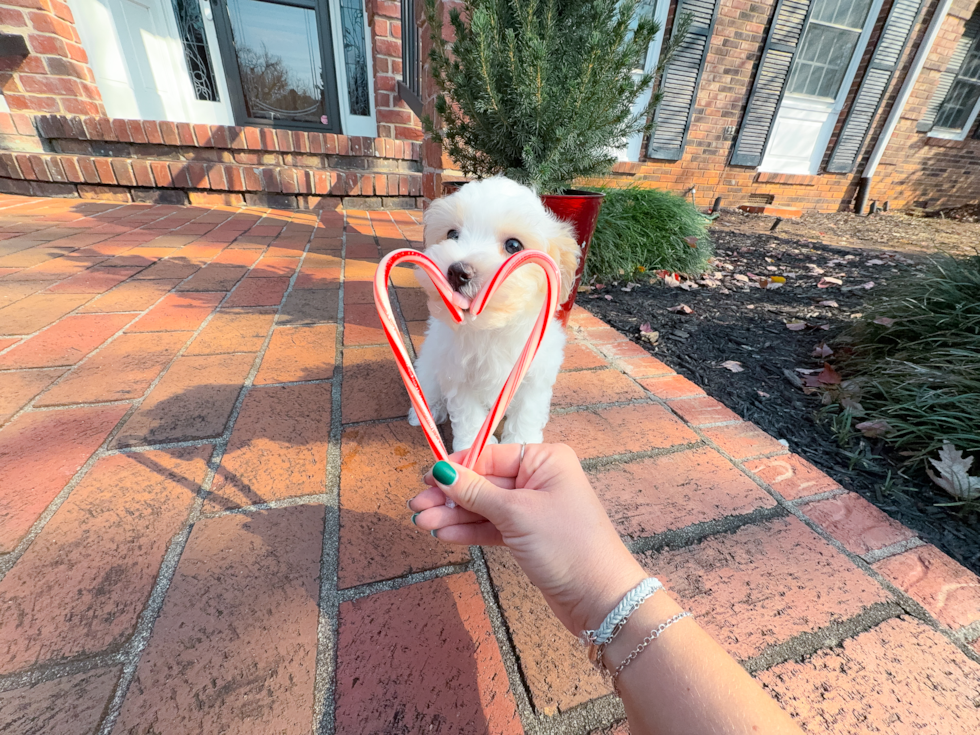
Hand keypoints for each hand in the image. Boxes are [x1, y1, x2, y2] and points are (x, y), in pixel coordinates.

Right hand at [408, 443, 646, 633]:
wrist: (599, 598)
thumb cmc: (566, 545)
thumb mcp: (516, 514)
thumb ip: (475, 493)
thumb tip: (441, 471)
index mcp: (545, 460)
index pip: (490, 456)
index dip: (457, 468)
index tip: (426, 479)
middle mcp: (540, 479)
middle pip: (484, 482)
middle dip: (450, 496)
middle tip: (416, 506)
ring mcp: (533, 509)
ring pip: (484, 507)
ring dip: (453, 516)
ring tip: (422, 523)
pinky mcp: (528, 536)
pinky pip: (492, 527)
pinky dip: (469, 531)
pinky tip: (443, 535)